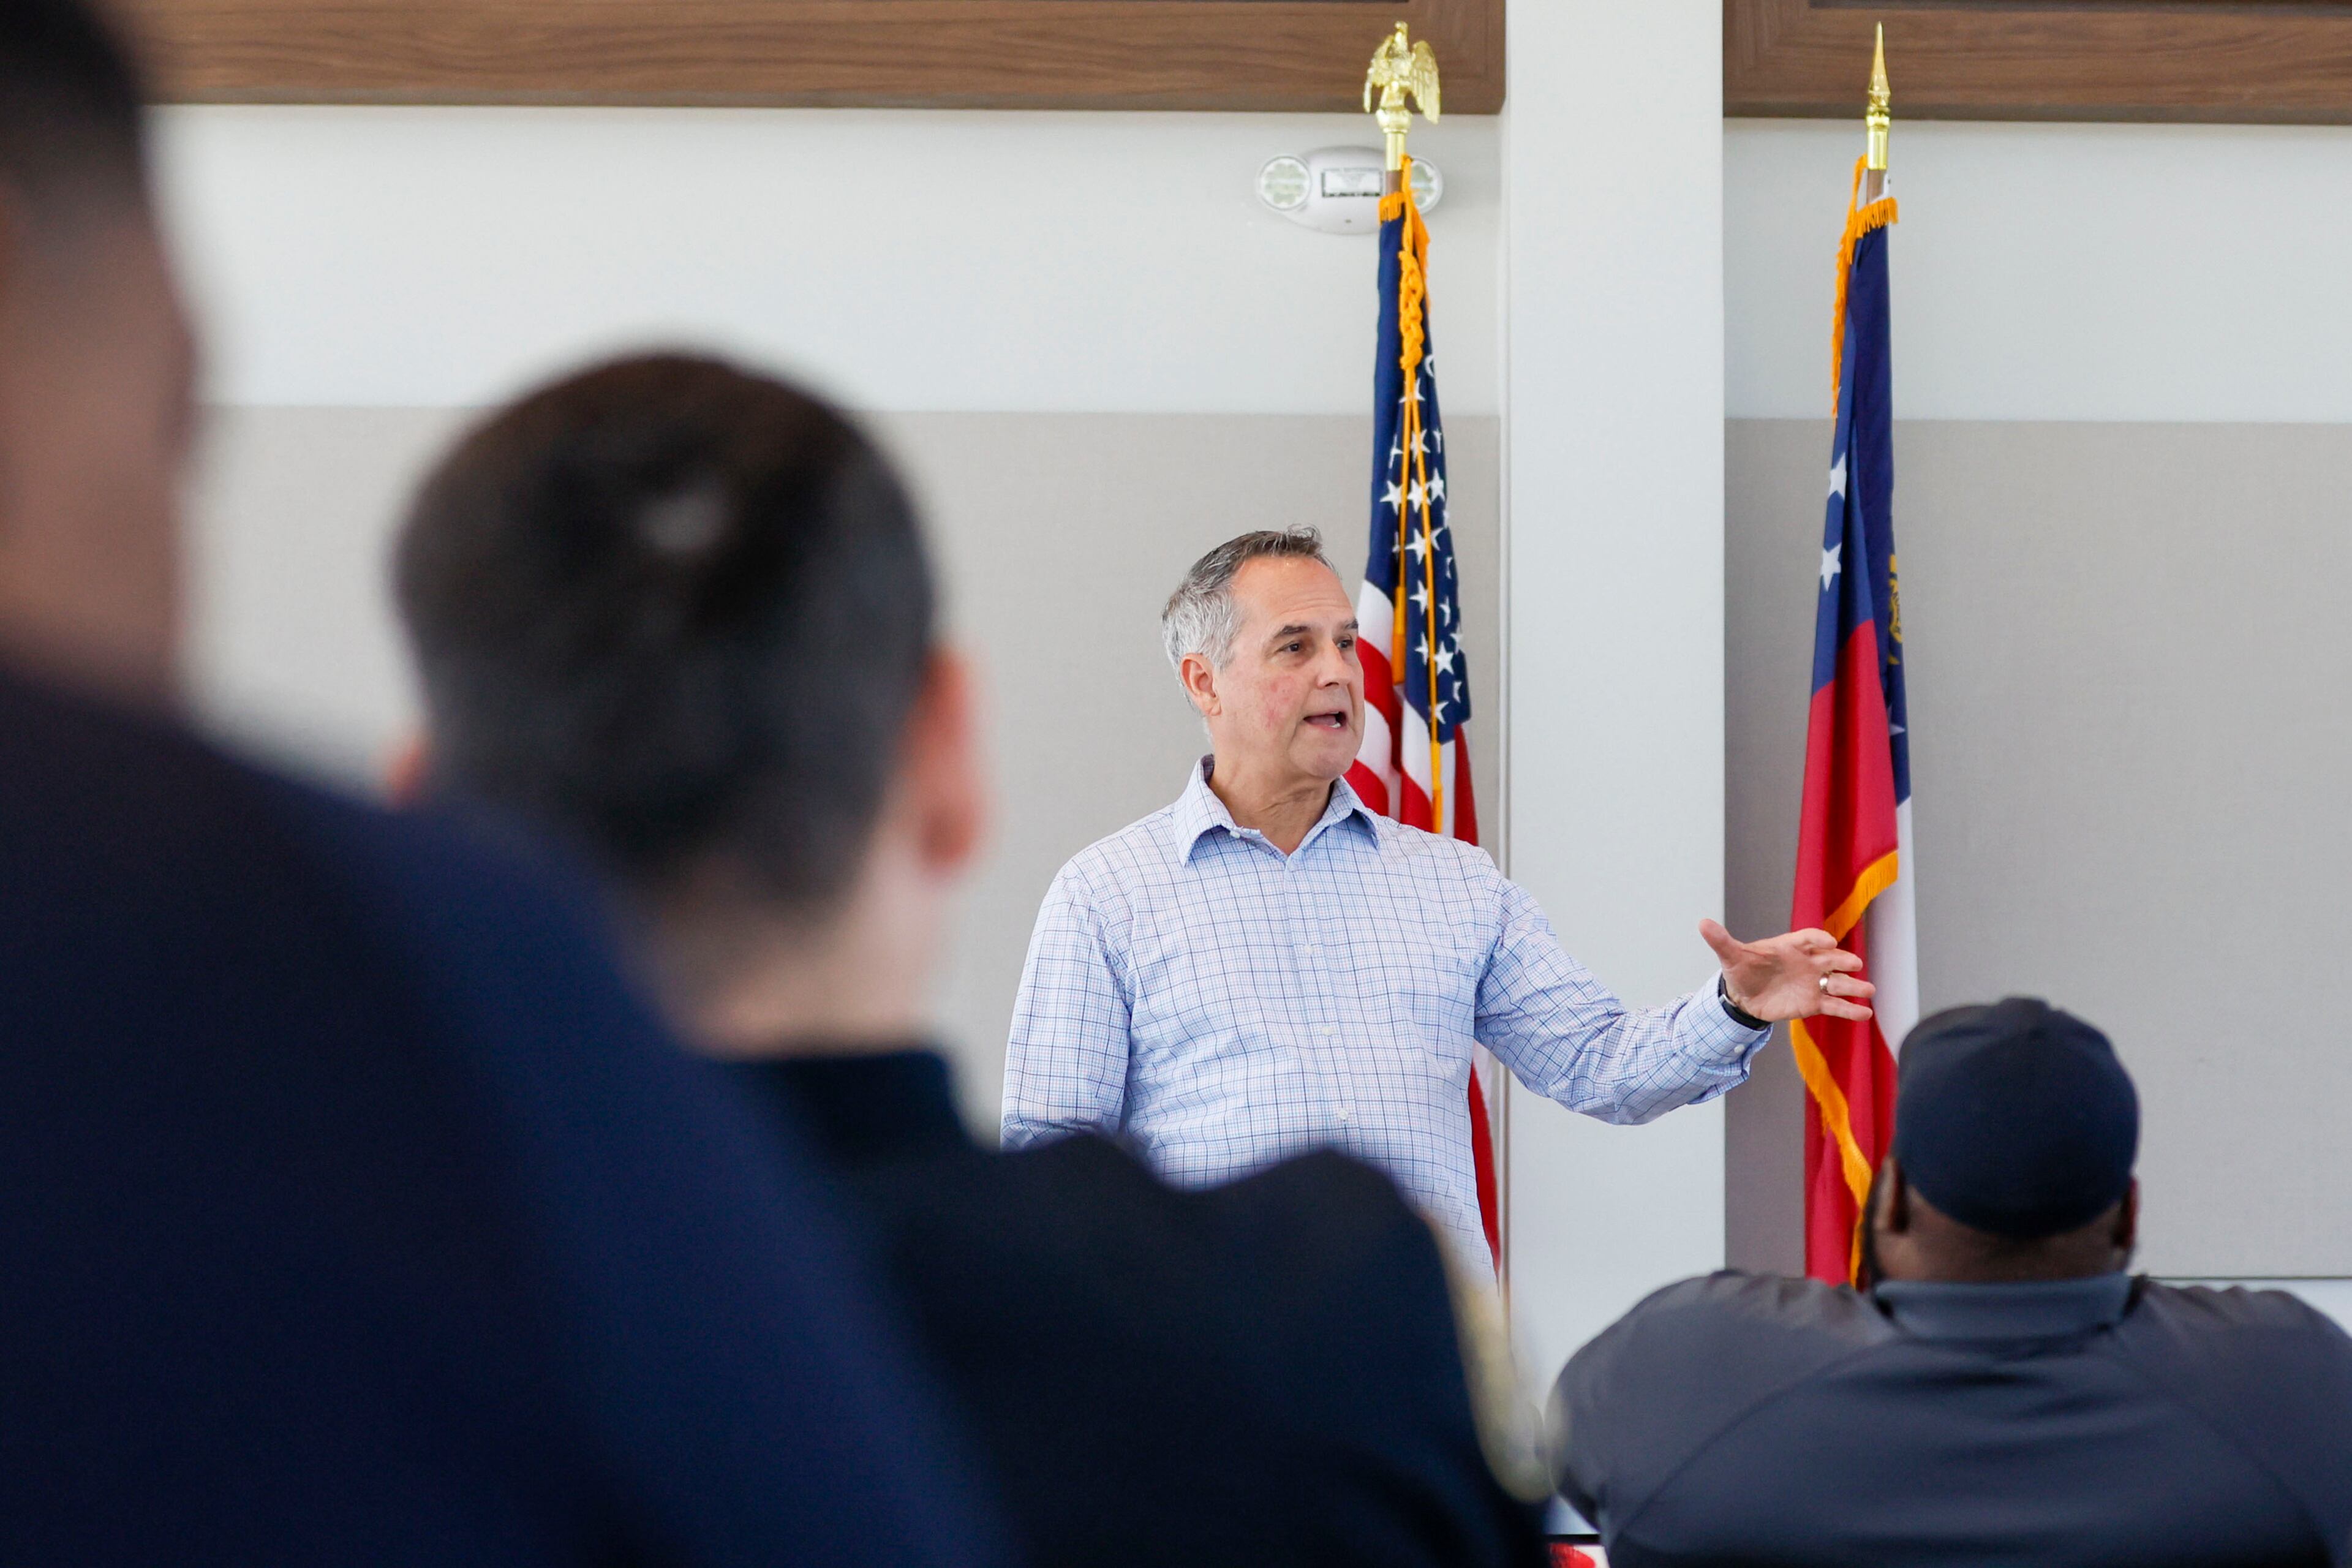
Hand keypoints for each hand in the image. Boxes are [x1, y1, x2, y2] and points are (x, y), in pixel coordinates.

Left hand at [1698, 919, 1873, 1024]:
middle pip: (1829, 959)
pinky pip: (1835, 1005)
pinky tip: (1865, 1014)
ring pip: (1837, 983)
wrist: (1744, 996)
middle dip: (1842, 962)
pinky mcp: (1813, 1003)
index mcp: (1789, 946)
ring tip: (1869, 991)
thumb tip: (1702, 923)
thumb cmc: (1743, 970)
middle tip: (1855, 965)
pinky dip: (1850, 1010)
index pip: (1808, 938)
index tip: (1827, 944)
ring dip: (1854, 986)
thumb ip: (1721, 940)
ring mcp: (1812, 982)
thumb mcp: (1731, 956)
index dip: (1818, 940)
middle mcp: (1807, 962)